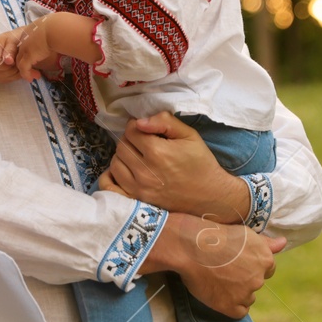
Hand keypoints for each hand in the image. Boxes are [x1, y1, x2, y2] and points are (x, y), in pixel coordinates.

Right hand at [0, 29, 26, 82]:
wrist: (21, 40)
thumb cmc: (17, 38)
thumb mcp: (15, 40)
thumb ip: (10, 49)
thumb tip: (8, 61)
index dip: (4, 63)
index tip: (13, 61)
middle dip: (11, 69)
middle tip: (20, 62)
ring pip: (1, 77)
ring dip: (14, 73)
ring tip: (21, 65)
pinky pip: (5, 80)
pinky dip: (14, 76)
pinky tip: (19, 69)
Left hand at [14, 19, 62, 80]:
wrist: (54, 29)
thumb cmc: (55, 27)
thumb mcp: (48, 29)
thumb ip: (47, 34)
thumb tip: (56, 37)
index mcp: (28, 33)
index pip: (23, 46)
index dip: (27, 54)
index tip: (34, 60)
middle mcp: (23, 41)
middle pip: (19, 55)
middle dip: (24, 64)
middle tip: (32, 71)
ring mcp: (24, 48)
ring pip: (19, 63)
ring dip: (25, 71)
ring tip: (32, 77)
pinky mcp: (27, 56)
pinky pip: (23, 68)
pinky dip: (26, 74)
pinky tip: (30, 79)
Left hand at [108, 113, 247, 220]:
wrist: (210, 195)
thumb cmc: (200, 163)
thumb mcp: (189, 135)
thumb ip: (164, 122)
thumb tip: (139, 121)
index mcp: (157, 152)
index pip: (131, 130)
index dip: (136, 126)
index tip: (145, 129)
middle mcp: (144, 171)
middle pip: (121, 146)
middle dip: (130, 140)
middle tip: (143, 142)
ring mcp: (139, 188)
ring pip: (115, 163)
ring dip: (123, 156)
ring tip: (137, 156)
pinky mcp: (138, 200)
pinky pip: (112, 187)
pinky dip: (112, 176)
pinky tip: (124, 170)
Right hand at [146, 214, 284, 318]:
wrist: (190, 247)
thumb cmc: (214, 235)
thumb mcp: (244, 233)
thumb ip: (266, 243)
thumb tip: (284, 243)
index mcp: (265, 259)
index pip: (266, 270)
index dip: (250, 266)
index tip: (235, 263)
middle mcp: (259, 278)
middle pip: (256, 284)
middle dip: (243, 279)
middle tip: (223, 269)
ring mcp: (245, 293)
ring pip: (247, 298)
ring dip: (237, 292)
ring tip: (217, 279)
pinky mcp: (230, 306)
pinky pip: (239, 311)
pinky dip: (230, 305)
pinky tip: (218, 293)